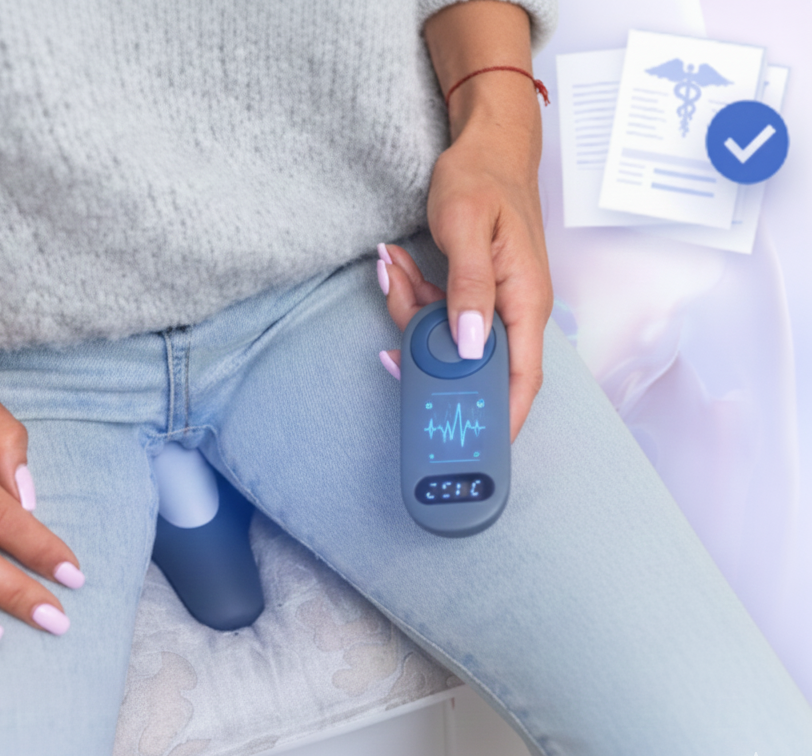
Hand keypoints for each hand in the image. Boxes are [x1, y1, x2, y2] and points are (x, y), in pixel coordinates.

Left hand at [378, 90, 551, 440]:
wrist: (486, 144)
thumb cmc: (484, 178)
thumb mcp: (469, 227)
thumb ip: (469, 288)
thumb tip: (470, 346)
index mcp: (524, 300)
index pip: (520, 377)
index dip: (501, 417)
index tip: (477, 449)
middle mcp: (513, 308)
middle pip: (469, 361)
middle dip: (425, 354)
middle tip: (392, 340)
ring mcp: (492, 302)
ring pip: (443, 336)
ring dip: (409, 311)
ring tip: (393, 266)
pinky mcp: (472, 292)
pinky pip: (436, 312)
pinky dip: (412, 295)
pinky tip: (396, 265)